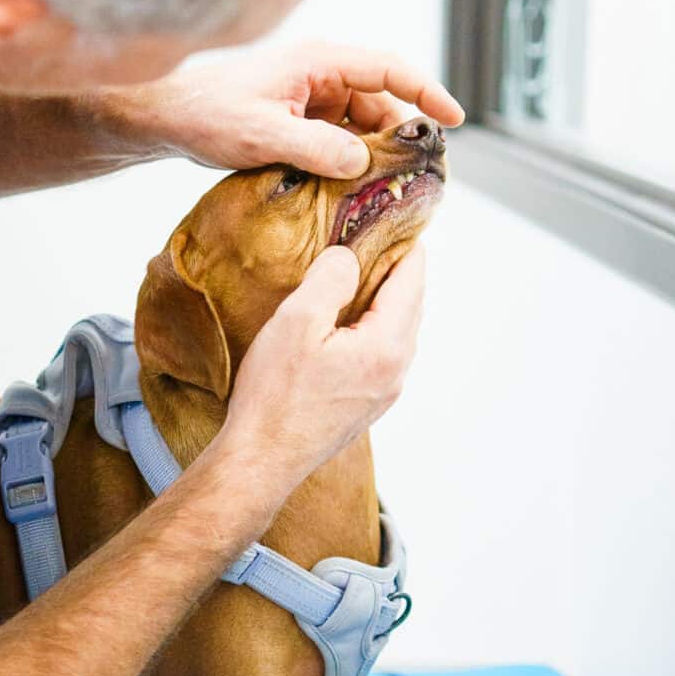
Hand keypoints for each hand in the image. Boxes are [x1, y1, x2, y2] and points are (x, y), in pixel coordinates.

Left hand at [126, 40, 463, 180]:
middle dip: (399, 137)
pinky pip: (339, 136)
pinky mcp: (300, 115)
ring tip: (382, 190)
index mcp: (318, 61)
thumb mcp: (261, 135)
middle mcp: (321, 72)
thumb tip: (362, 164)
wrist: (166, 117)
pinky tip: (350, 189)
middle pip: (380, 102)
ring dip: (371, 154)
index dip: (426, 91)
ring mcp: (311, 94)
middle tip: (417, 176)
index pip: (388, 70)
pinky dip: (349, 159)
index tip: (454, 120)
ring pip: (361, 124)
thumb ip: (315, 148)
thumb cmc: (207, 114)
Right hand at [218, 243, 426, 503]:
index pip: (413, 278)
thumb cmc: (275, 396)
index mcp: (388, 345)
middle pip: (410, 303)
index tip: (394, 214)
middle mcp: (397, 370)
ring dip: (382, 298)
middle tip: (373, 234)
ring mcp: (384, 391)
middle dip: (395, 267)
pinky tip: (344, 319)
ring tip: (356, 271)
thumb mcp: (297, 321)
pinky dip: (372, 325)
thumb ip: (331, 278)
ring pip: (396, 328)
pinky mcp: (366, 404)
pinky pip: (381, 351)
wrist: (261, 461)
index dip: (405, 242)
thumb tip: (349, 256)